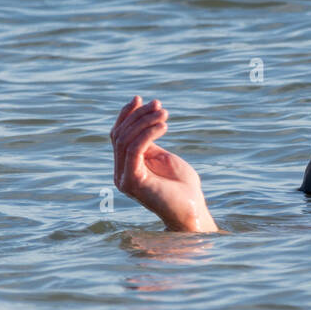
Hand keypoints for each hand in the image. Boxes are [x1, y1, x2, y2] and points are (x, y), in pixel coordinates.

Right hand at [111, 96, 216, 232]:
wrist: (192, 210)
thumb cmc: (182, 187)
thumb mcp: (163, 158)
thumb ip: (149, 144)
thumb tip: (142, 121)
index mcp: (126, 167)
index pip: (118, 136)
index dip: (126, 115)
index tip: (140, 99)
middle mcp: (120, 173)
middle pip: (120, 135)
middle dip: (138, 115)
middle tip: (159, 105)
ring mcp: (124, 178)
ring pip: (125, 140)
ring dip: (145, 122)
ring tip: (165, 114)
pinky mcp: (133, 181)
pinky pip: (134, 150)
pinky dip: (148, 134)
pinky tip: (163, 126)